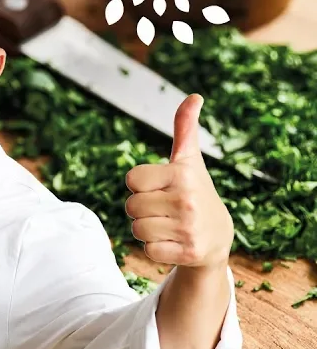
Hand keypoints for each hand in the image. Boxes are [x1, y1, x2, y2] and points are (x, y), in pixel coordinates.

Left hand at [124, 94, 233, 267]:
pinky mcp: (188, 252)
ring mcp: (189, 228)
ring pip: (137, 230)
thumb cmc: (195, 192)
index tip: (161, 187)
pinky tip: (174, 242)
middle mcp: (187, 200)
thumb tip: (194, 96)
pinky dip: (155, 249)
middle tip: (165, 210)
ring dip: (147, 230)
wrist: (217, 237)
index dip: (141, 185)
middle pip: (131, 206)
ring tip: (169, 225)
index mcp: (183, 174)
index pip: (132, 180)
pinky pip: (147, 251)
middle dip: (142, 210)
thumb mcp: (190, 160)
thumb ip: (185, 128)